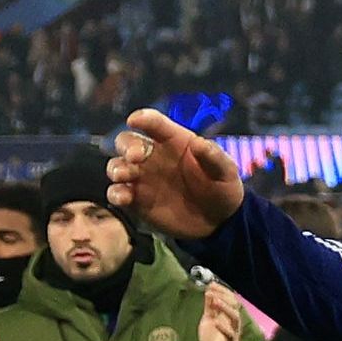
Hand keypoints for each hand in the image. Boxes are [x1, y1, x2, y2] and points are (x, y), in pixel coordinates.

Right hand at [108, 109, 250, 236]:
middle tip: (136, 156)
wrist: (219, 222)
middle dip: (127, 145)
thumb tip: (200, 144)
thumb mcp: (226, 172)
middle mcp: (153, 156)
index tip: (136, 119)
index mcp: (174, 141)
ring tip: (124, 175)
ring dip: (116, 168)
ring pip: (118, 165)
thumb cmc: (222, 188)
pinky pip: (118, 192)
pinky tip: (123, 198)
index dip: (144, 118)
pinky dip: (115, 193)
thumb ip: (214, 157)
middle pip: (127, 141)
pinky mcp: (136, 199)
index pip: (155, 124)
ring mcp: (142, 177)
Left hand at [197, 282, 247, 340]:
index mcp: (229, 316)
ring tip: (214, 301)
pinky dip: (224, 328)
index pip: (231, 299)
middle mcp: (233, 323)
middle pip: (235, 306)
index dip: (222, 291)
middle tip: (212, 291)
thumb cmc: (213, 338)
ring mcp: (233, 333)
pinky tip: (216, 321)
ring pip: (235, 318)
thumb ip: (210, 307)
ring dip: (225, 308)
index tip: (211, 284)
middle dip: (224, 297)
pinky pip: (230, 335)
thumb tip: (209, 291)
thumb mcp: (209, 319)